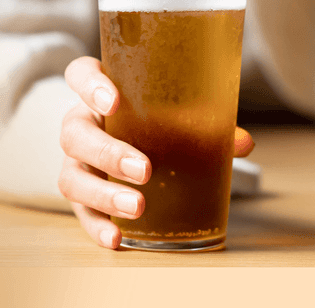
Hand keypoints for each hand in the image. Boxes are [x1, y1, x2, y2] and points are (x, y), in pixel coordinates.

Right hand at [58, 56, 255, 248]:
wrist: (132, 142)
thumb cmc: (153, 120)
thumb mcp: (174, 113)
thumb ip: (204, 123)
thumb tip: (241, 143)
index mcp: (100, 92)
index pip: (81, 76)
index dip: (91, 87)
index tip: (114, 101)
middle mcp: (81, 124)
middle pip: (75, 133)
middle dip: (108, 153)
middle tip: (144, 170)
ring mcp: (76, 161)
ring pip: (72, 176)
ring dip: (104, 194)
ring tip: (137, 207)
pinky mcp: (81, 195)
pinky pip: (81, 213)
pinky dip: (98, 227)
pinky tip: (117, 239)